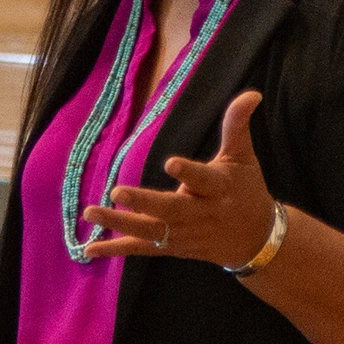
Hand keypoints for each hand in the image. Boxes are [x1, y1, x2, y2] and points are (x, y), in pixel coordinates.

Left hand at [80, 90, 274, 267]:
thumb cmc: (246, 190)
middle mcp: (199, 214)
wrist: (255, 239)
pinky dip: (115, 248)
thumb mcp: (244, 157)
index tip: (170, 162)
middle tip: (117, 192)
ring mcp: (183, 234)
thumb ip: (237, 126)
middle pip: (170, 210)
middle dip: (143, 202)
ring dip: (119, 223)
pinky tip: (88, 248)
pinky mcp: (171, 247)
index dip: (188, 173)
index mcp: (218, 189)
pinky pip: (141, 248)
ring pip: (150, 231)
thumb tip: (251, 94)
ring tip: (91, 211)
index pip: (203, 180)